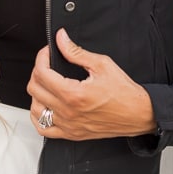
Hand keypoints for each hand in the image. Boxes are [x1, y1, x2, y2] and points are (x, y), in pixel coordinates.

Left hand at [29, 29, 156, 139]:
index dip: (42, 57)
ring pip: (35, 109)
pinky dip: (38, 116)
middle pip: (35, 89)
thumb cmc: (124, 92)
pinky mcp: (71, 134)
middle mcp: (67, 112)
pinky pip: (43, 128)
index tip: (48, 52)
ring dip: (37, 93)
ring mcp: (67, 125)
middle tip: (48, 64)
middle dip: (38, 71)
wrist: (137, 113)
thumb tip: (61, 39)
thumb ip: (77, 52)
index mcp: (74, 94)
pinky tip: (44, 106)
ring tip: (47, 83)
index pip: (42, 73)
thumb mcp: (102, 65)